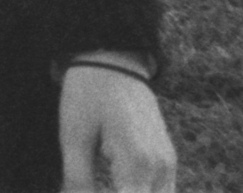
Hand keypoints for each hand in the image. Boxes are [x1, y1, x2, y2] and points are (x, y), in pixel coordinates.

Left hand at [58, 61, 175, 190]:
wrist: (112, 61)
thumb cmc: (88, 95)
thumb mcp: (74, 136)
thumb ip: (77, 180)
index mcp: (138, 162)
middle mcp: (160, 167)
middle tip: (90, 188)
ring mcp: (168, 164)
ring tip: (101, 186)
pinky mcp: (167, 160)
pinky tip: (113, 188)